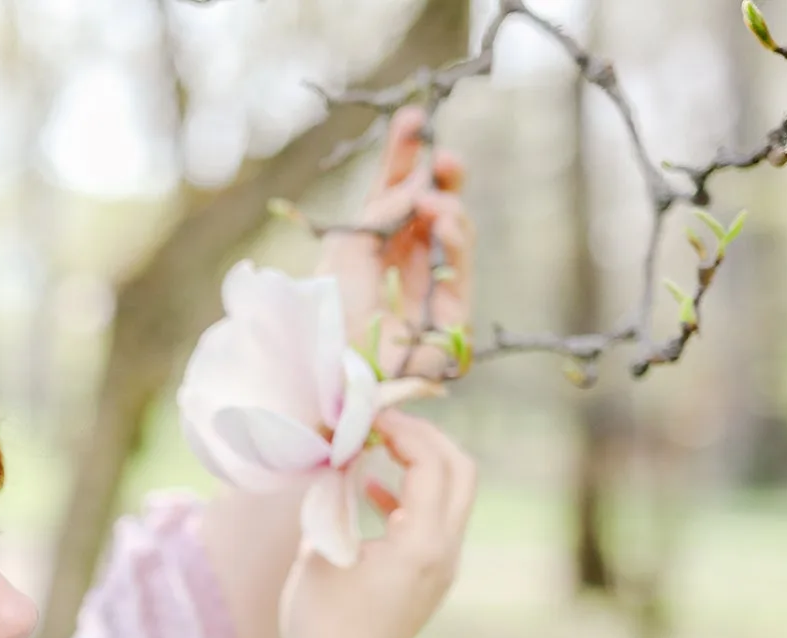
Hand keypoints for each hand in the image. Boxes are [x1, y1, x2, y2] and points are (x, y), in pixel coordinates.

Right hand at [278, 409, 477, 637]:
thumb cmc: (322, 625)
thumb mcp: (319, 552)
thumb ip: (333, 500)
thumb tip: (338, 461)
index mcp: (423, 542)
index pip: (432, 462)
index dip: (403, 430)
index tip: (368, 416)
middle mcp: (445, 551)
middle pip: (460, 471)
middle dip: (426, 438)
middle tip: (385, 423)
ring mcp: (441, 567)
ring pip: (450, 496)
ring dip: (420, 464)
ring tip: (376, 446)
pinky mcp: (427, 579)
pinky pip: (432, 522)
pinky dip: (409, 496)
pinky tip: (371, 491)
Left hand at [316, 106, 473, 380]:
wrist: (328, 368)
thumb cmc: (326, 311)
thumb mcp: (346, 247)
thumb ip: (383, 211)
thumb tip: (416, 185)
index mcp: (367, 249)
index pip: (391, 196)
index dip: (402, 159)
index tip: (413, 120)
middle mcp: (399, 267)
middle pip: (429, 211)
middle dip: (439, 178)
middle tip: (442, 153)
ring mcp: (425, 291)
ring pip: (452, 236)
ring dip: (447, 209)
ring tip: (432, 198)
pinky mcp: (448, 320)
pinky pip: (460, 271)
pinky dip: (455, 240)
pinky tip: (443, 219)